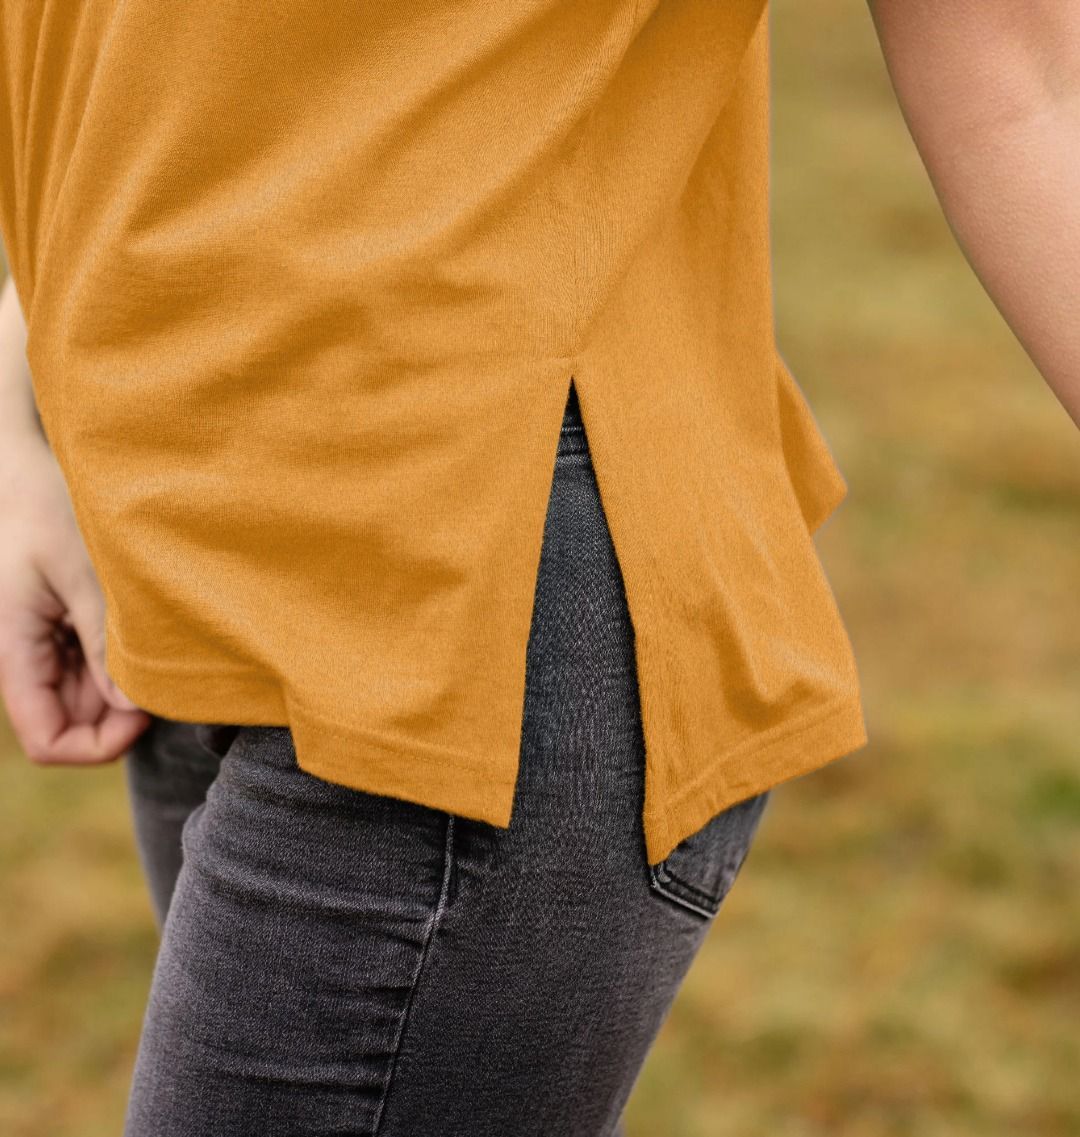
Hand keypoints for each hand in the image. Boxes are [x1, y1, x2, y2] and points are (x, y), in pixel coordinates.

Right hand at [0, 430, 151, 764]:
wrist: (17, 463)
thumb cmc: (41, 506)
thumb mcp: (79, 571)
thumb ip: (104, 641)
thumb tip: (135, 707)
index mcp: (13, 652)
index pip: (49, 742)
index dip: (99, 745)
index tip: (145, 712)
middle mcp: (22, 658)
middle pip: (75, 722)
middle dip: (121, 712)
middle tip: (165, 673)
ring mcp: (42, 644)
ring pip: (88, 697)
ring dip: (124, 683)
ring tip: (153, 640)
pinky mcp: (59, 626)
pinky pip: (92, 664)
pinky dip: (120, 658)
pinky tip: (141, 625)